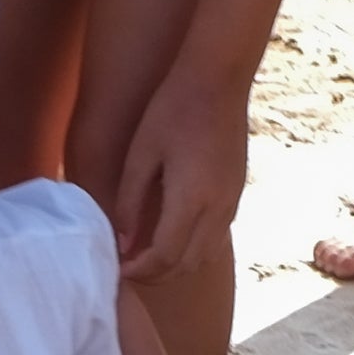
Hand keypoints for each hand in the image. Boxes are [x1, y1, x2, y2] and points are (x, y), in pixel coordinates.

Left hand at [113, 76, 247, 283]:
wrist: (219, 79)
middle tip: (127, 268)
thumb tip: (122, 243)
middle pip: (186, 265)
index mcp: (191, 199)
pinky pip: (216, 238)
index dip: (138, 271)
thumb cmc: (172, 110)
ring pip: (204, 256)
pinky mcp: (236, 193)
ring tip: (145, 257)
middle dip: (154, 275)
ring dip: (174, 266)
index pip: (164, 257)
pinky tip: (169, 238)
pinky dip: (192, 250)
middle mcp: (218, 207)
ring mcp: (232, 201)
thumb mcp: (139, 156)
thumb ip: (128, 203)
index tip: (117, 268)